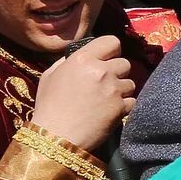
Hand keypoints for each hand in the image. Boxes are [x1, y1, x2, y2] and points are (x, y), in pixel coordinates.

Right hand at [31, 34, 136, 153]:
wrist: (56, 138)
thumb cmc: (49, 107)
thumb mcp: (50, 76)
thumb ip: (67, 62)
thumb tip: (80, 56)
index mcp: (82, 59)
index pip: (112, 41)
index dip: (111, 50)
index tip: (107, 59)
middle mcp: (101, 71)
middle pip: (125, 63)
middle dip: (117, 72)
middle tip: (104, 85)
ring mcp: (113, 89)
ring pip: (130, 83)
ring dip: (121, 90)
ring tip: (105, 101)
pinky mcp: (121, 107)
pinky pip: (131, 101)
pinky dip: (124, 106)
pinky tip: (110, 112)